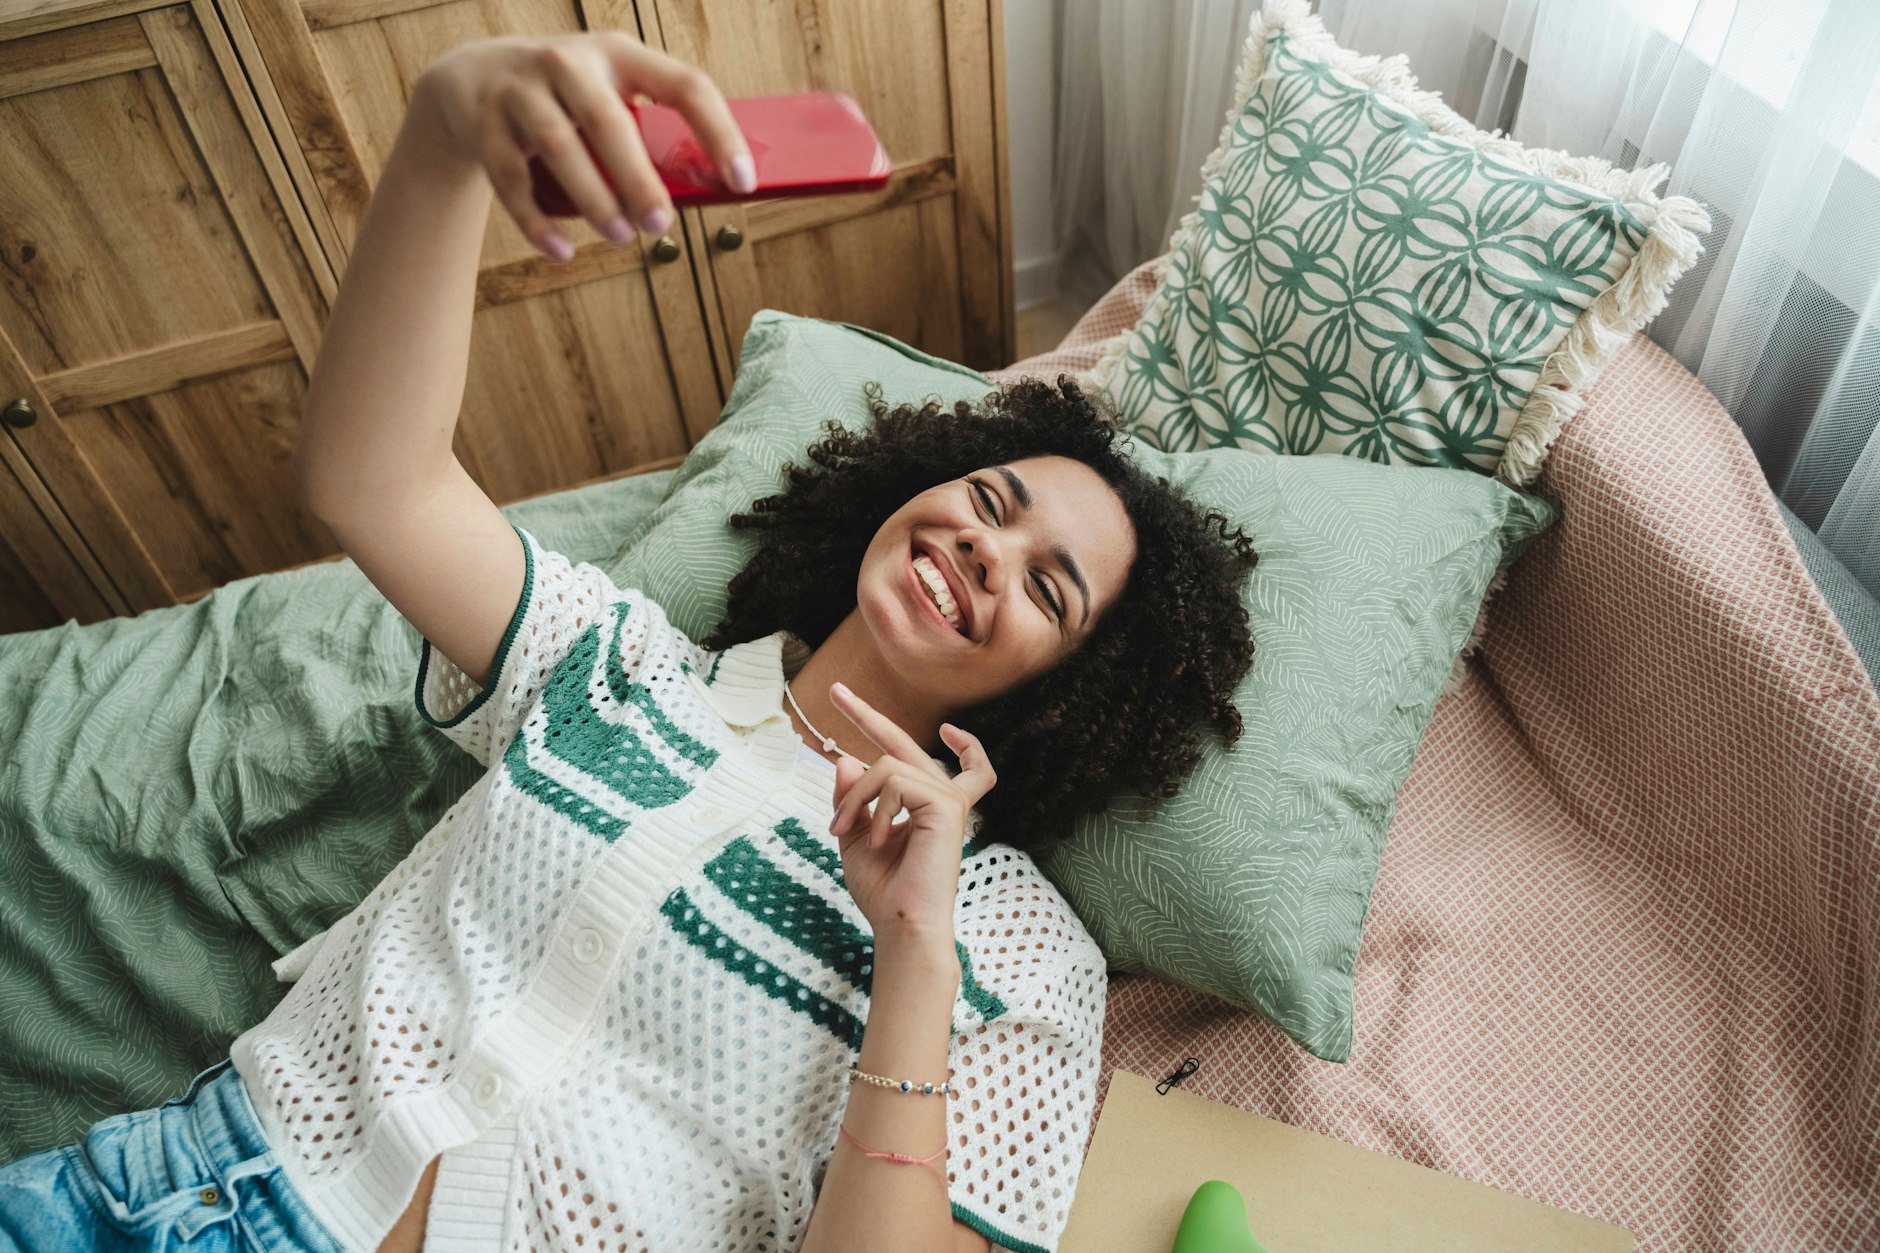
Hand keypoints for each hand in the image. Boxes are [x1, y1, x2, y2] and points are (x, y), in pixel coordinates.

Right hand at [414, 32, 753, 260]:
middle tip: (661, 224)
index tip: (742, 181)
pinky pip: (511, 179)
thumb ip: (649, 134)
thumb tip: (706, 193)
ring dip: (593, 199)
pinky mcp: (484, 124)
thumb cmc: (569, 101)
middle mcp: (569, 63)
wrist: (476, 79)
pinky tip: (561, 251)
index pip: (685, 86)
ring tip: (619, 236)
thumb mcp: (610, 96)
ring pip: (558, 146)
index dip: (719, 133)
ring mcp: (521, 90)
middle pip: (608, 121)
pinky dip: (537, 222)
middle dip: (638, 178)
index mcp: (620, 54)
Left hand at [825, 683, 996, 945]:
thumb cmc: (882, 889)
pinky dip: (876, 809)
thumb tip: (845, 760)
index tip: (857, 706)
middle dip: (864, 714)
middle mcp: (940, 795)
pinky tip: (879, 839)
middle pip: (900, 742)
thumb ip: (851, 799)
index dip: (887, 728)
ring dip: (854, 797)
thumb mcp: (854, 836)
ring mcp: (948, 798)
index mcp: (921, 803)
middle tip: (835, 690)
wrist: (902, 923)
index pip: (909, 755)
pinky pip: (896, 781)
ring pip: (885, 766)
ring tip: (841, 829)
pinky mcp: (947, 805)